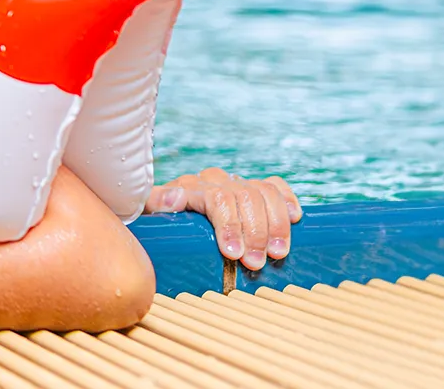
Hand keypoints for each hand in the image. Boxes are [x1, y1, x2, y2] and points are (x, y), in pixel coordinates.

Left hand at [147, 168, 301, 269]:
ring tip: (278, 253)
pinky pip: (275, 186)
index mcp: (190, 187)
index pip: (217, 199)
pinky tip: (296, 218)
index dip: (229, 225)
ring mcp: (234, 183)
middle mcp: (214, 181)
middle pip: (244, 198)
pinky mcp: (251, 188)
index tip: (234, 254)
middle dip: (254, 233)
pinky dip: (287, 200)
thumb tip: (176, 198)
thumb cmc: (157, 221)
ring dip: (275, 224)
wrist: (162, 217)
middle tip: (256, 263)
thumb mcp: (148, 214)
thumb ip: (156, 203)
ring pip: (263, 193)